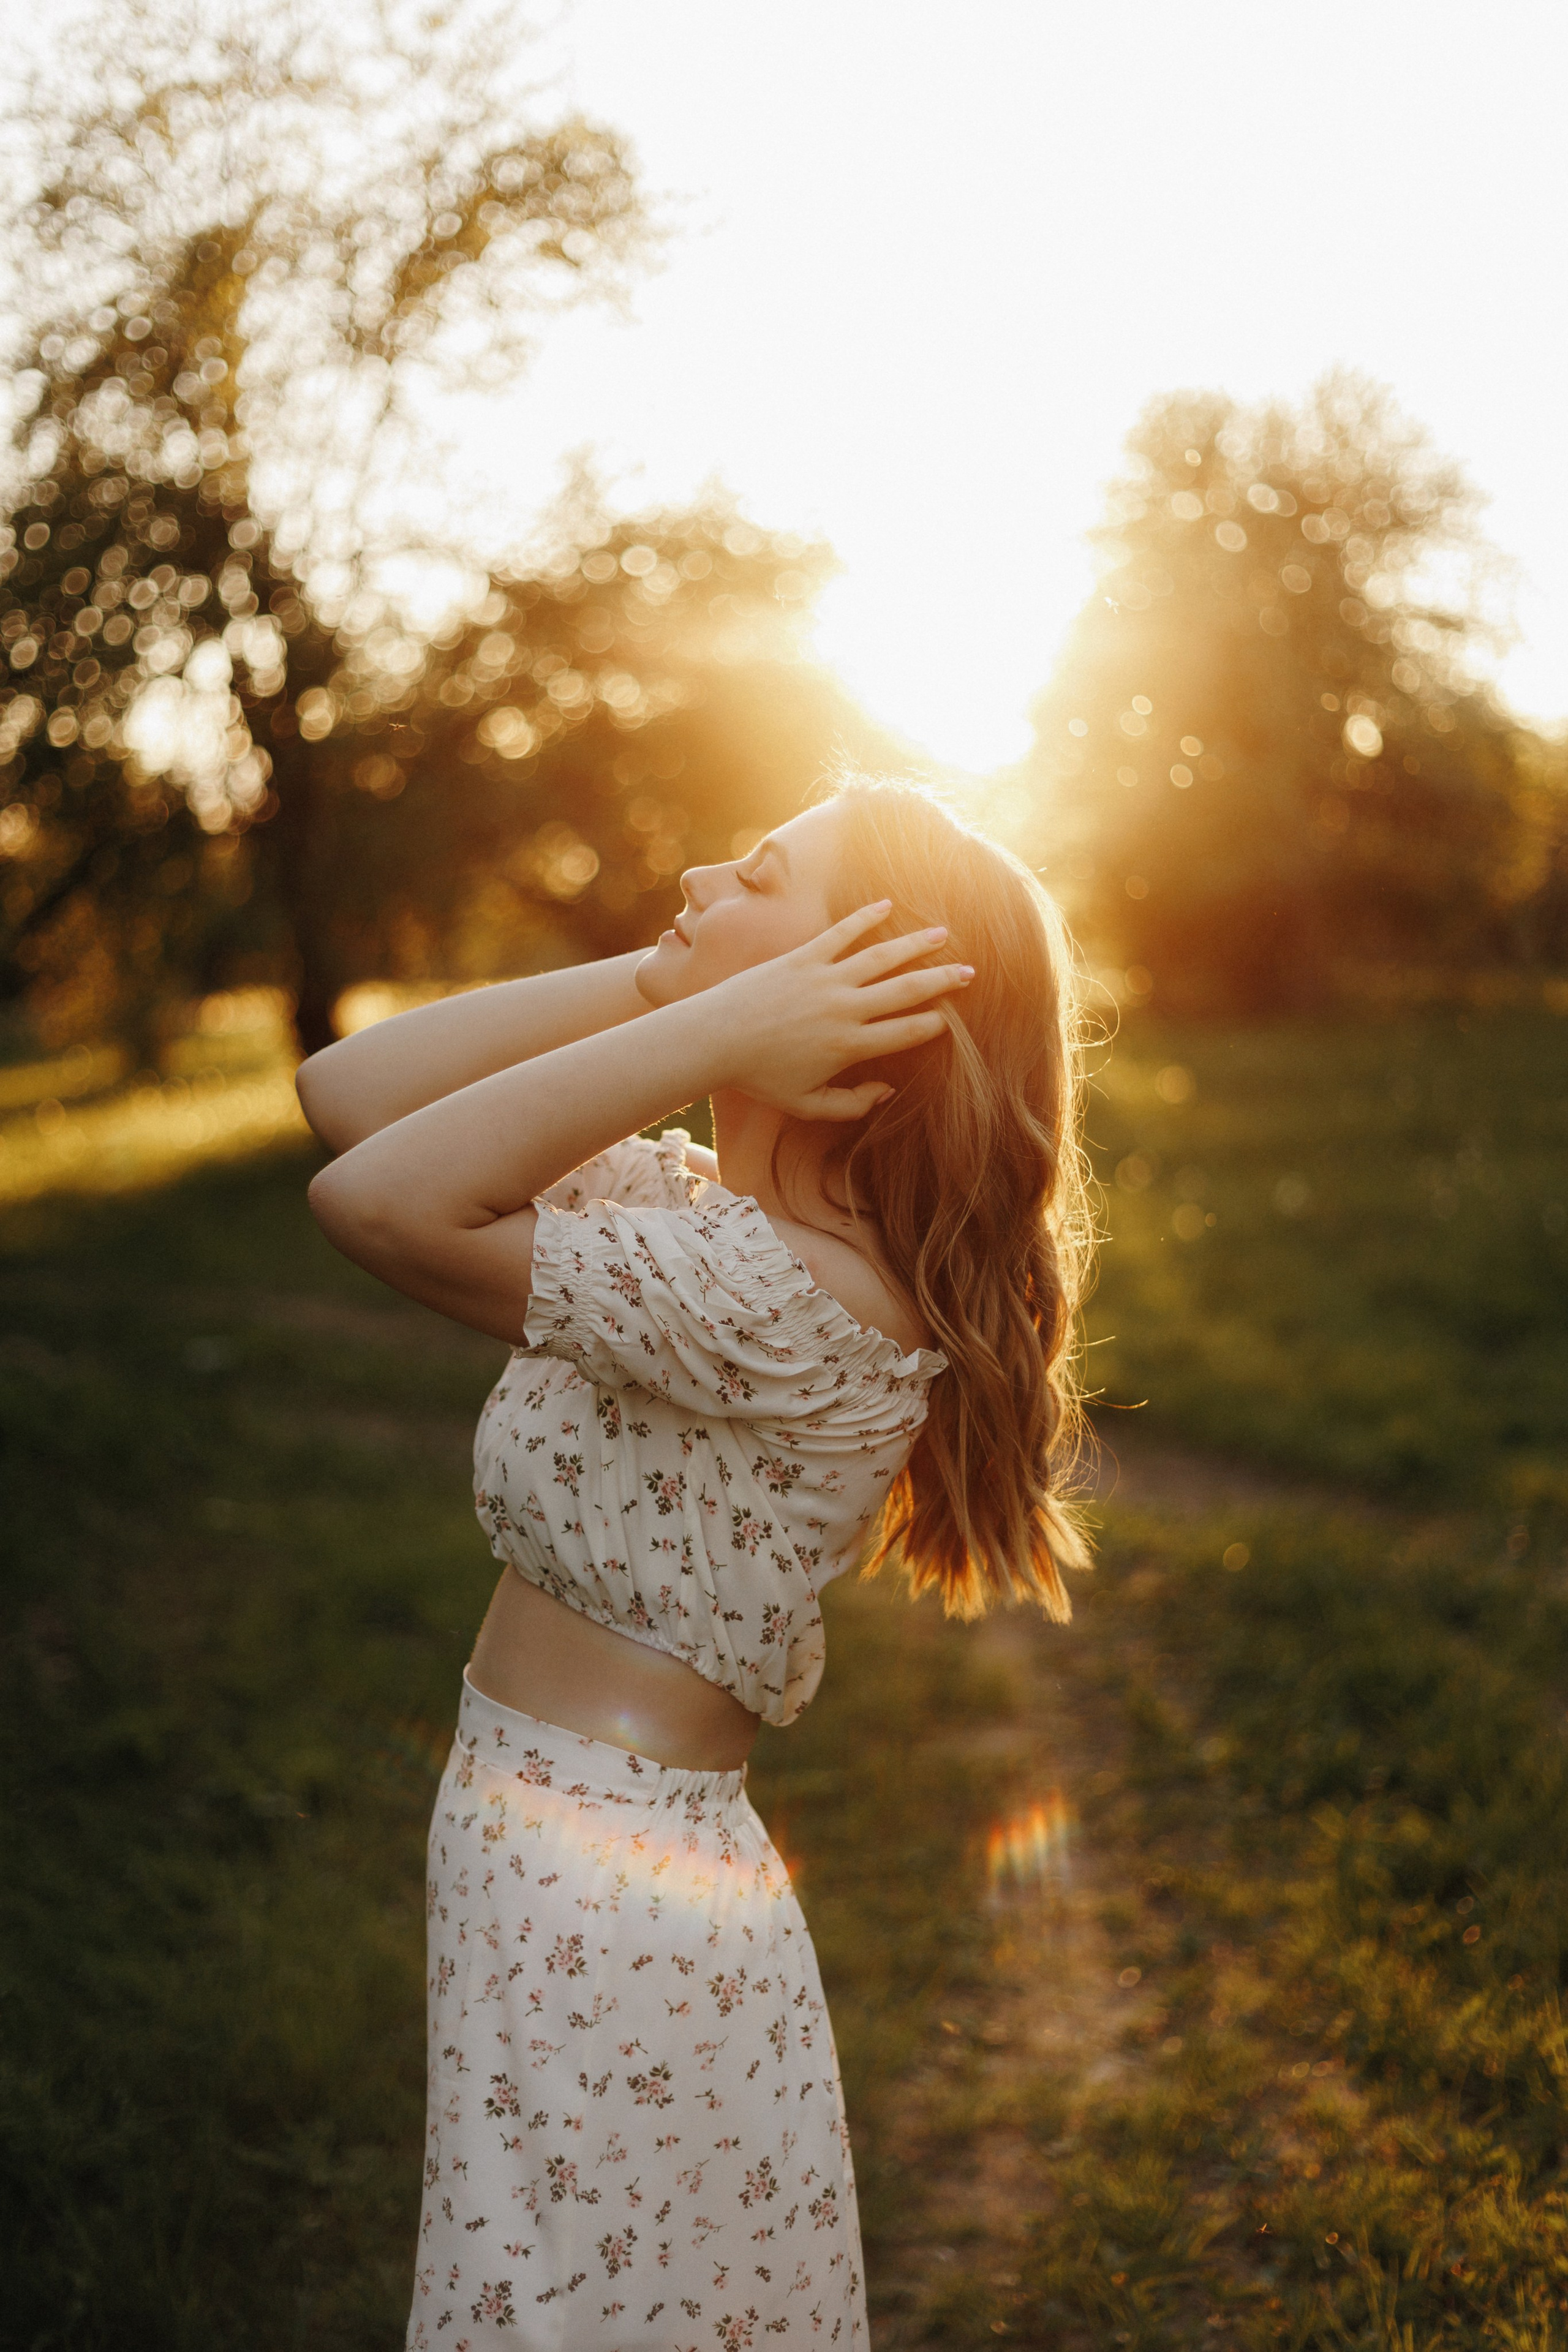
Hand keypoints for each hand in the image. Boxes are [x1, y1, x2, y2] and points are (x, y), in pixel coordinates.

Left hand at [709, 901, 973, 1119]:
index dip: (933, 1025)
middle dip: (942, 981)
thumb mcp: (806, 1104)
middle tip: (969, 973)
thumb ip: (850, 1104)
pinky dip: (865, 918)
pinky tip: (887, 905)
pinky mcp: (803, 956)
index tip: (950, 1019)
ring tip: (943, 934)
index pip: (905, 1033)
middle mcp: (844, 1009)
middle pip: (905, 991)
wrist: (714, 1039)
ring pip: (882, 957)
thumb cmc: (758, 1076)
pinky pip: (841, 933)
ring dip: (915, 944)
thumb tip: (887, 1091)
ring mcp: (825, 979)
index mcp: (849, 1046)